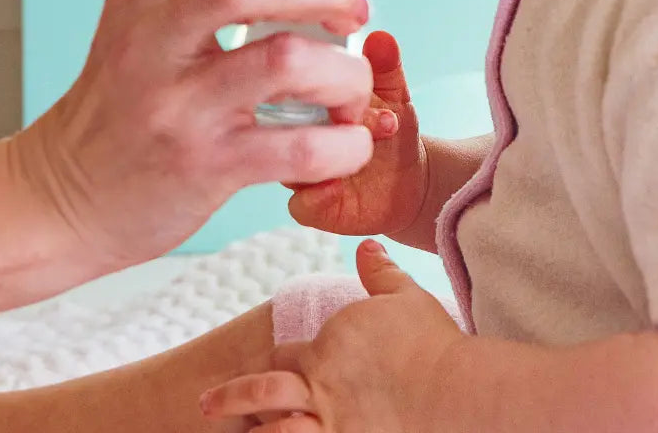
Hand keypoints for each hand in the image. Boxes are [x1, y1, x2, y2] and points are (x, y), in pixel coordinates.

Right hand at [14, 0, 376, 274]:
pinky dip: (345, 143)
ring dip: (346, 73)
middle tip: (355, 6)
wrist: (63, 198)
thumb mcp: (143, 20)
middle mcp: (152, 37)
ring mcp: (176, 105)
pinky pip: (301, 149)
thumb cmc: (123, 100)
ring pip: (287, 63)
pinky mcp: (205, 167)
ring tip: (351, 86)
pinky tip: (346, 140)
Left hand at [200, 241, 463, 432]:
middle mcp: (318, 381)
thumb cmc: (429, 341)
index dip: (278, 358)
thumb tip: (365, 244)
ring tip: (237, 432)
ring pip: (271, 428)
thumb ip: (379, 271)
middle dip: (234, 396)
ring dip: (251, 429)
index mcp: (328, 342)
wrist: (450, 389)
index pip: (285, 352)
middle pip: (264, 389)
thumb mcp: (404, 295)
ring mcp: (326, 420)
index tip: (276, 364)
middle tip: (207, 402)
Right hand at [285, 31, 428, 239]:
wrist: (408, 181)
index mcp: (304, 98)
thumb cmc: (391, 127)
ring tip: (365, 145)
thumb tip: (381, 39)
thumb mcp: (393, 92)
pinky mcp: (310, 205)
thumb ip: (387, 66)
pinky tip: (339, 183)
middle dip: (332, 115)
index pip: (293, 81)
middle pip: (284, 121)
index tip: (369, 84)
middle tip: (376, 119)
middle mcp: (293, 133)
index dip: (330, 80)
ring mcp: (296, 170)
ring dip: (329, 153)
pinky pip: (301, 203)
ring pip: (288, 162)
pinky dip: (320, 194)